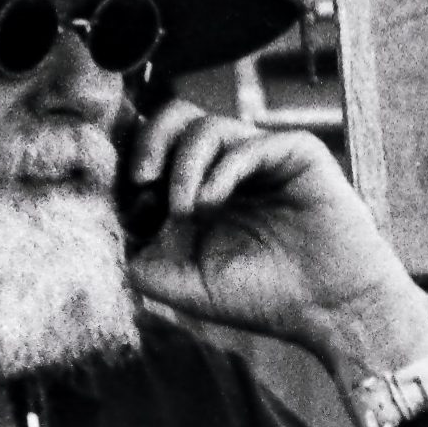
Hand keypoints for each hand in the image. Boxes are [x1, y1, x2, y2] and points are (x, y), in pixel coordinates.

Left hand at [123, 101, 427, 383]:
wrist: (330, 308)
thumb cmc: (261, 297)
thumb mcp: (181, 283)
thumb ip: (138, 254)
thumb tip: (98, 225)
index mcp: (196, 192)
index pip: (152, 151)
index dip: (127, 157)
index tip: (114, 185)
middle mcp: (224, 168)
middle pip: (171, 119)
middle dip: (146, 143)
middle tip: (141, 179)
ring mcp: (258, 157)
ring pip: (202, 125)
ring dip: (183, 165)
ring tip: (187, 211)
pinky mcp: (292, 151)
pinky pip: (245, 141)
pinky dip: (219, 170)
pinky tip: (212, 204)